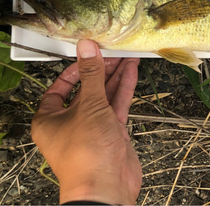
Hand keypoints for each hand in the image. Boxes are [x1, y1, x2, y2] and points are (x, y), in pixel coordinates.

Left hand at [31, 40, 141, 204]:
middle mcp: (70, 122)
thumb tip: (87, 50)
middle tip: (112, 52)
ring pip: (104, 95)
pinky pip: (117, 105)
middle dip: (100, 70)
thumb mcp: (88, 106)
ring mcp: (93, 127)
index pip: (60, 87)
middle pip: (86, 89)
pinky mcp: (111, 132)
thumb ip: (91, 76)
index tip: (89, 55)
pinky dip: (124, 88)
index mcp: (50, 119)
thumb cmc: (85, 156)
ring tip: (126, 58)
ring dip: (115, 77)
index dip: (75, 69)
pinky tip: (131, 73)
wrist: (105, 187)